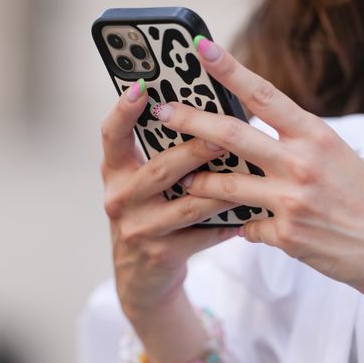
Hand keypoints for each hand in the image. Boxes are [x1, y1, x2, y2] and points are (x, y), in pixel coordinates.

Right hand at [98, 79, 239, 318]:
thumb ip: (162, 150)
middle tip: (223, 135)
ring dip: (221, 187)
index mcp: (115, 171)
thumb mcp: (144, 181)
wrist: (142, 276)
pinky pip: (204, 233)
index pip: (112, 134)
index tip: (142, 86)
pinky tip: (251, 211)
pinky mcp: (162, 254)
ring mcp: (139, 229)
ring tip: (248, 170)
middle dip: (193, 150)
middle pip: (159, 168)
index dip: (123, 110)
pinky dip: (229, 221)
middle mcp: (120, 198)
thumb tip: (207, 109)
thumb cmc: (152, 211)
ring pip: (187, 204)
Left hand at [150, 37, 363, 303]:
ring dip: (198, 184)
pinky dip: (245, 226)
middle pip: (231, 135)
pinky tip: (248, 229)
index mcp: (319, 136)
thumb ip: (307, 149)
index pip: (265, 94)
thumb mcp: (347, 161)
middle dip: (190, 121)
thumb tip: (273, 142)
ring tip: (182, 182)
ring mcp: (293, 201)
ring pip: (225, 186)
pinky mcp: (288, 237)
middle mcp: (303, 163)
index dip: (229, 69)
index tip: (201, 48)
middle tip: (162, 113)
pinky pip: (249, 227)